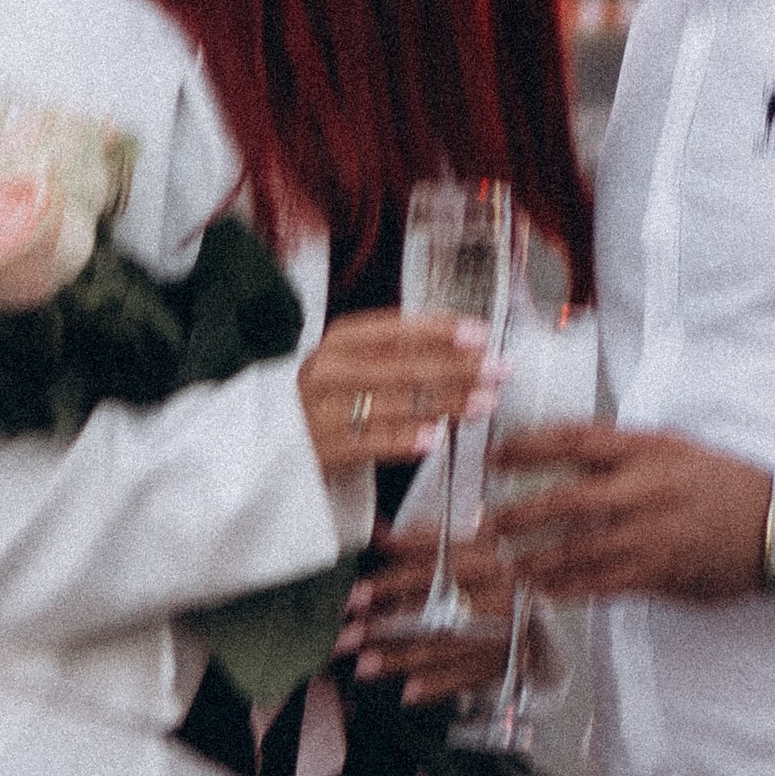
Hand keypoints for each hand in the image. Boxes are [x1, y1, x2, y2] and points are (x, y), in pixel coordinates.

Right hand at [296, 310, 487, 477]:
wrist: (275, 439)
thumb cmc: (332, 396)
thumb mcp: (355, 363)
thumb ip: (400, 352)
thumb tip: (469, 346)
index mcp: (340, 340)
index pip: (397, 328)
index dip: (441, 329)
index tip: (481, 332)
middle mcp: (329, 369)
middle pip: (404, 364)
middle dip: (458, 367)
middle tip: (499, 369)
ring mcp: (323, 409)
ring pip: (395, 402)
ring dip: (446, 402)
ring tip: (484, 403)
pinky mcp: (324, 447)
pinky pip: (372, 441)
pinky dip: (406, 438)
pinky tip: (436, 437)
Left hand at [342, 534, 512, 702]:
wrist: (547, 601)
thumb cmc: (495, 571)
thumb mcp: (466, 544)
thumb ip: (421, 541)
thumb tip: (377, 533)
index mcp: (489, 555)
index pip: (433, 567)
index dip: (391, 581)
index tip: (356, 596)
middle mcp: (502, 591)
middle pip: (436, 610)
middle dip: (387, 626)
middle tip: (348, 637)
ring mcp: (509, 629)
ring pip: (448, 645)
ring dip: (403, 658)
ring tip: (366, 666)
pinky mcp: (511, 659)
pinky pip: (469, 676)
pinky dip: (437, 685)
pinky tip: (408, 692)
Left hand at [490, 424, 773, 604]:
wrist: (774, 526)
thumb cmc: (722, 483)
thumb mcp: (674, 449)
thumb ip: (623, 452)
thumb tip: (565, 455)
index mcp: (648, 450)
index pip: (576, 442)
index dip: (528, 446)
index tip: (495, 455)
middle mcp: (645, 490)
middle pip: (565, 501)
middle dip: (517, 512)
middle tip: (484, 522)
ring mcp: (650, 536)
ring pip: (575, 550)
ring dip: (532, 559)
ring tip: (500, 564)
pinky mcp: (656, 574)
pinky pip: (599, 584)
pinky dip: (565, 588)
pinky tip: (542, 590)